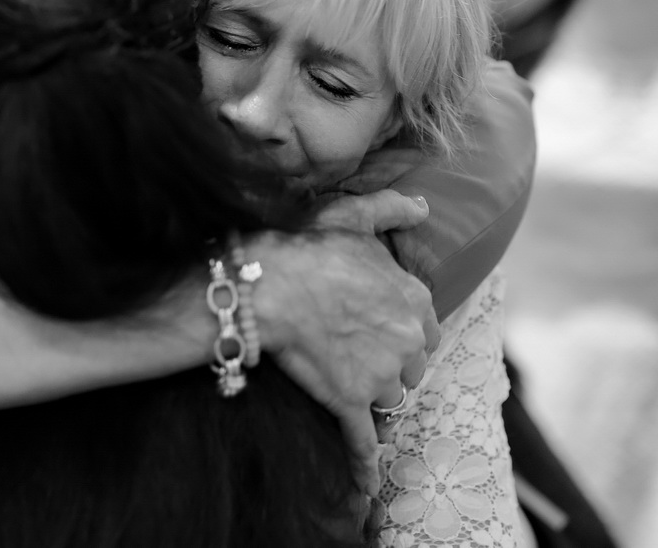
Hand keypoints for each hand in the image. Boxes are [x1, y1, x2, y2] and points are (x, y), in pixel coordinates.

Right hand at [249, 190, 435, 495]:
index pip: (427, 330)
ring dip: (370, 395)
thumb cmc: (306, 249)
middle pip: (410, 368)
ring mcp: (380, 375)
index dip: (403, 331)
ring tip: (343, 381)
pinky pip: (365, 444)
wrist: (266, 287)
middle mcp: (408, 340)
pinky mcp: (351, 402)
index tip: (380, 330)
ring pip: (388, 398)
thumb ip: (391, 208)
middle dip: (389, 363)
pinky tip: (365, 486)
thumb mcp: (351, 216)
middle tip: (356, 353)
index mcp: (414, 299)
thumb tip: (423, 205)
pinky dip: (365, 467)